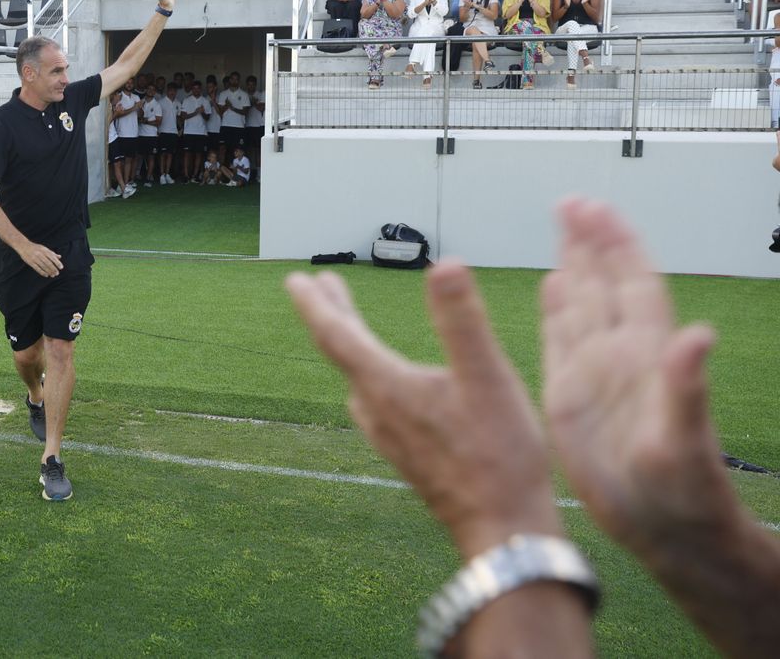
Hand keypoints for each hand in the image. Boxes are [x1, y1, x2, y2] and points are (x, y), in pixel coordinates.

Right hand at [18, 241, 63, 277]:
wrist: (23, 246)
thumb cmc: (35, 248)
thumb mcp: (44, 248)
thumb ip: (52, 253)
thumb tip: (59, 257)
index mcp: (44, 250)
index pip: (52, 257)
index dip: (57, 263)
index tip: (61, 267)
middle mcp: (40, 254)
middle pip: (48, 263)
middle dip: (53, 269)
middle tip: (57, 273)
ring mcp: (35, 258)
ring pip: (43, 266)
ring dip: (49, 271)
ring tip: (53, 275)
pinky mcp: (30, 262)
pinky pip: (37, 268)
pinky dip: (42, 272)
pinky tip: (46, 275)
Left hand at [285, 263, 560, 558]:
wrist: (502, 531)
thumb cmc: (499, 455)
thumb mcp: (488, 378)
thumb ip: (463, 321)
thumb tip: (445, 265)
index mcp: (386, 387)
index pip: (337, 335)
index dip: (316, 303)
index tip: (294, 279)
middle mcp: (376, 411)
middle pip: (342, 353)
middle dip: (331, 314)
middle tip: (317, 285)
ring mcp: (387, 435)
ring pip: (357, 377)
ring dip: (351, 344)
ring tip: (350, 324)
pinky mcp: (404, 452)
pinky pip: (373, 401)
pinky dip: (370, 373)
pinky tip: (386, 382)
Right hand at [540, 199, 729, 553]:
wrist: (665, 532)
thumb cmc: (683, 494)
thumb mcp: (685, 443)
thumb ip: (686, 387)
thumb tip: (697, 335)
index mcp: (646, 357)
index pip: (633, 285)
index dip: (617, 245)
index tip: (596, 208)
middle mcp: (621, 357)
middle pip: (606, 284)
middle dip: (591, 241)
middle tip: (572, 202)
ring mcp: (596, 375)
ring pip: (583, 305)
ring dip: (573, 266)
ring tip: (563, 228)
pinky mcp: (572, 399)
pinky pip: (561, 341)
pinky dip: (555, 309)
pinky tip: (551, 287)